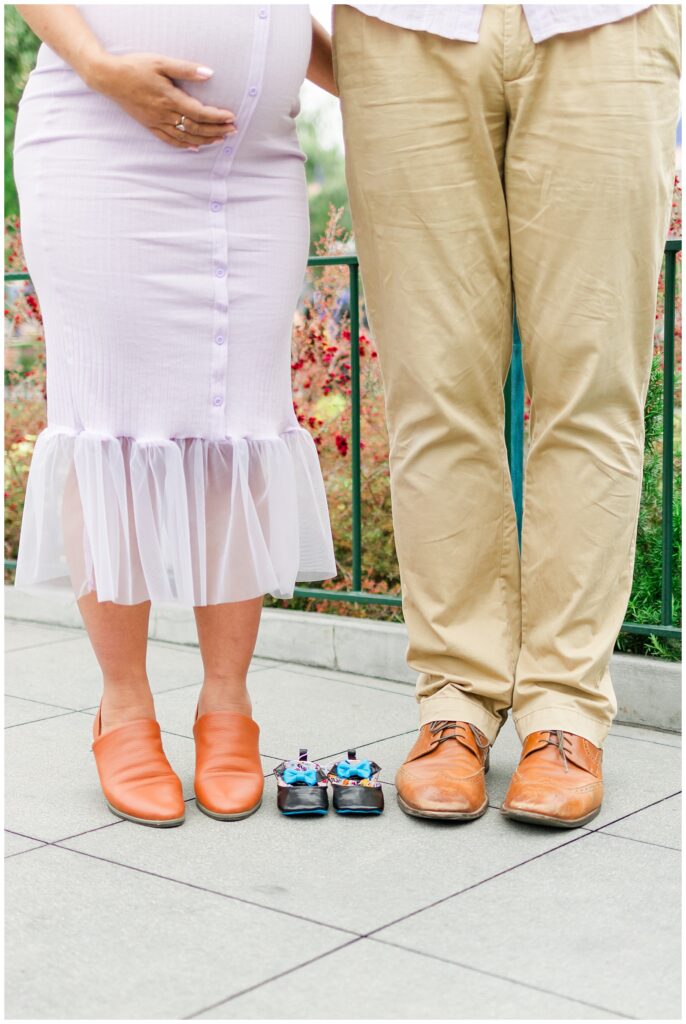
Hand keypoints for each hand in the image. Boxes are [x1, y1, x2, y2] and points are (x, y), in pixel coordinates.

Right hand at [85, 52, 236, 148]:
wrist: (109, 78)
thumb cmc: (135, 67)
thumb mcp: (161, 62)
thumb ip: (186, 69)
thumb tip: (208, 73)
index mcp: (170, 98)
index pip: (199, 112)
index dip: (217, 117)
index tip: (231, 117)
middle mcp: (165, 114)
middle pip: (196, 127)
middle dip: (216, 130)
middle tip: (232, 131)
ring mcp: (157, 122)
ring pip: (185, 137)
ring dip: (205, 140)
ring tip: (220, 139)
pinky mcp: (150, 126)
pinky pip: (170, 141)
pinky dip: (185, 145)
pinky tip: (195, 147)